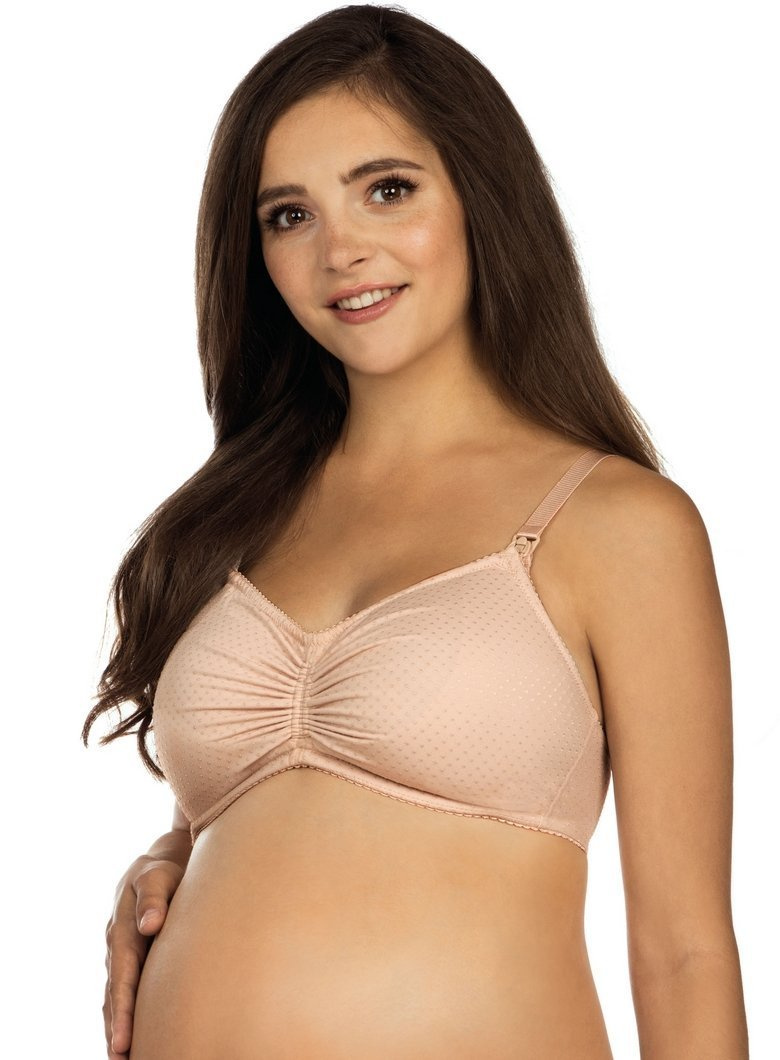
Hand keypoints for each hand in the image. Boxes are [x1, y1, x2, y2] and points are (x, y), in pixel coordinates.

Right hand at [103, 847, 187, 1056]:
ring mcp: (122, 956)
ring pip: (115, 999)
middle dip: (117, 1030)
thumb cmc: (163, 872)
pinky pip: (124, 993)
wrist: (158, 865)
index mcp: (123, 932)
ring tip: (122, 1059)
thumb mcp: (157, 877)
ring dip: (117, 1029)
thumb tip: (149, 925)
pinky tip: (130, 1039)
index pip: (123, 980)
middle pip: (114, 997)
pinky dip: (123, 1016)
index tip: (124, 1042)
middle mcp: (117, 949)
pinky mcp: (132, 960)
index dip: (123, 1012)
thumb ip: (153, 898)